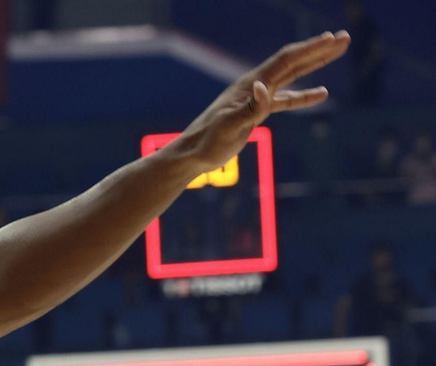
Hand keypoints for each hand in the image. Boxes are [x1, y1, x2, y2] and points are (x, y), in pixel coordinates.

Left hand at [170, 32, 348, 173]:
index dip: (310, 49)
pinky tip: (321, 93)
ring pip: (292, 76)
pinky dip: (303, 95)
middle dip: (319, 50)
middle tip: (345, 38)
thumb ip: (250, 108)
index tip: (332, 39)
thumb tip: (265, 87)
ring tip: (337, 52)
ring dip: (315, 64)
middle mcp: (255, 86)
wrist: (192, 154)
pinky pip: (285, 99)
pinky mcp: (256, 112)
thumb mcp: (229, 126)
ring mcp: (256, 98)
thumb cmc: (208, 141)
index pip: (286, 61)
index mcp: (250, 85)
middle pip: (293, 62)